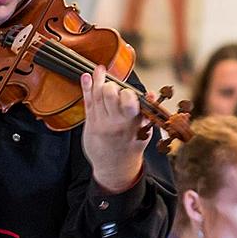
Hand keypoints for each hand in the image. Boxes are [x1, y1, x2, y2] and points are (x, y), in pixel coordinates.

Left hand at [80, 65, 147, 191]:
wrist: (115, 168)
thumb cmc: (131, 146)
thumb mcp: (144, 132)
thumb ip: (146, 112)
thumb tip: (149, 93)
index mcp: (132, 123)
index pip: (129, 103)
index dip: (126, 94)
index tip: (127, 91)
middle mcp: (116, 122)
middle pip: (109, 95)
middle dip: (110, 85)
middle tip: (112, 86)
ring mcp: (101, 123)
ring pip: (97, 96)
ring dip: (98, 80)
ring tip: (99, 69)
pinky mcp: (91, 124)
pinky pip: (88, 102)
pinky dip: (86, 88)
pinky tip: (86, 76)